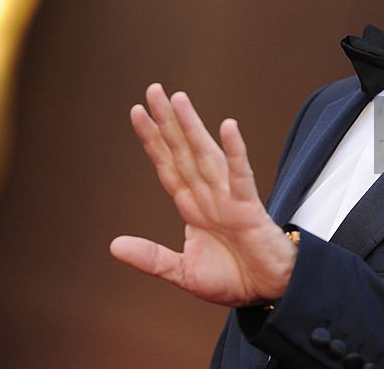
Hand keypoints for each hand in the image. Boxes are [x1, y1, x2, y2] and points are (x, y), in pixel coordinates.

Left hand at [110, 83, 297, 306]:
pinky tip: (228, 128)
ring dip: (192, 127)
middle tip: (153, 90)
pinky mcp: (249, 208)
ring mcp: (228, 198)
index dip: (152, 139)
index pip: (167, 164)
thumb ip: (151, 258)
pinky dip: (235, 152)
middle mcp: (207, 195)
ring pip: (206, 155)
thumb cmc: (232, 278)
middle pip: (182, 151)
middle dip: (167, 121)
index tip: (138, 112)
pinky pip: (240, 176)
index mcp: (192, 206)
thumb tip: (114, 245)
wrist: (269, 292)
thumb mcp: (183, 272)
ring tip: (179, 99)